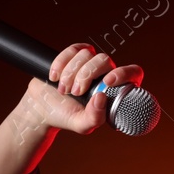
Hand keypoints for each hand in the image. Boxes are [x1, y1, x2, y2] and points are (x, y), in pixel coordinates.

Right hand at [25, 43, 143, 134]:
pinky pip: (73, 49)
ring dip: (70, 73)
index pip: (132, 73)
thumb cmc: (65, 117)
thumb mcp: (82, 124)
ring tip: (63, 90)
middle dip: (86, 75)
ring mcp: (89, 62)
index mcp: (114, 90)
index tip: (107, 82)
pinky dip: (61, 63)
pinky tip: (55, 77)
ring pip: (86, 54)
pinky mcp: (74, 54)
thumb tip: (102, 97)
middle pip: (104, 60)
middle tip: (75, 92)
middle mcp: (105, 73)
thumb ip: (95, 117)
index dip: (124, 73)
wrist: (41, 108)